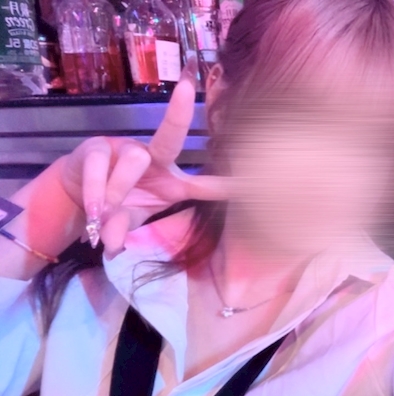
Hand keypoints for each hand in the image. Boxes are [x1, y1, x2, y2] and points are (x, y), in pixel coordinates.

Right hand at [58, 62, 227, 257]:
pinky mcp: (98, 147)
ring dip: (120, 189)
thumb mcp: (128, 221)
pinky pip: (101, 164)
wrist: (76, 193)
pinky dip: (96, 189)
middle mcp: (154, 159)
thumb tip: (113, 244)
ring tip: (104, 212)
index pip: (205, 185)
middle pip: (171, 136)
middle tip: (186, 87)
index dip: (227, 185)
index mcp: (172, 182)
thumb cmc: (116, 203)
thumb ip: (124, 230)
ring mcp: (126, 148)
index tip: (251, 181)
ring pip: (135, 160)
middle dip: (180, 113)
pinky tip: (93, 208)